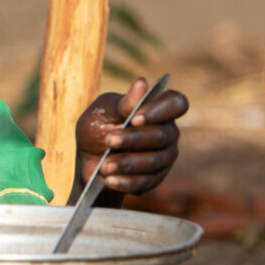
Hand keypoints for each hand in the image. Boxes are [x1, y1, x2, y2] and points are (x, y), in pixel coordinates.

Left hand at [71, 77, 188, 202]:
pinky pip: (147, 181)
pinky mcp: (156, 177)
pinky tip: (110, 180)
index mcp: (158, 109)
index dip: (159, 111)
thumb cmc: (97, 128)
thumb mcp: (102, 112)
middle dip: (134, 139)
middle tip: (108, 140)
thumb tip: (142, 83)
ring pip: (155, 160)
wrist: (89, 160)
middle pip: (162, 135)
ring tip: (104, 166)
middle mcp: (168, 131)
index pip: (176, 104)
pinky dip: (127, 181)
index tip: (135, 118)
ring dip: (128, 162)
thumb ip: (123, 102)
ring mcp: (165, 156)